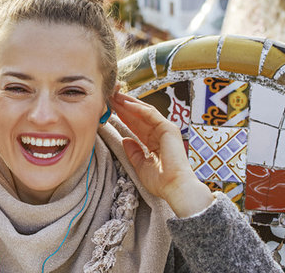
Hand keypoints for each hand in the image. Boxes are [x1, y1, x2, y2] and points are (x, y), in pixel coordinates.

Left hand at [112, 92, 213, 216]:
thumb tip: (125, 139)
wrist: (174, 187)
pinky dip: (138, 108)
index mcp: (154, 142)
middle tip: (110, 97)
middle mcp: (161, 134)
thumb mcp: (141, 165)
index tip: (110, 110)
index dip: (123, 117)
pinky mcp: (168, 128)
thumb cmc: (161, 181)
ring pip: (144, 112)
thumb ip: (133, 152)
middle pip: (139, 116)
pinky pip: (151, 114)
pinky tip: (126, 103)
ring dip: (129, 103)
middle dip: (124, 107)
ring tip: (115, 96)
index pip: (137, 126)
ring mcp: (166, 129)